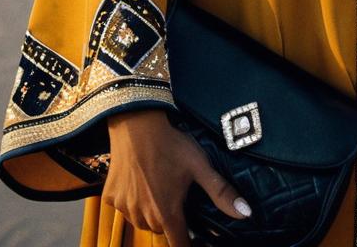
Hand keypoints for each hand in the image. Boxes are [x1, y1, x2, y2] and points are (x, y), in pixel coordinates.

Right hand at [104, 108, 251, 246]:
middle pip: (162, 230)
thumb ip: (221, 192)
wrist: (136, 122)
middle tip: (177, 196)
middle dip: (172, 220)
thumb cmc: (170, 143)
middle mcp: (144, 216)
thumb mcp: (200, 165)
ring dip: (152, 212)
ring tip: (160, 186)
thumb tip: (246, 213)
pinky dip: (132, 200)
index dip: (190, 245)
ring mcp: (125, 207)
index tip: (197, 239)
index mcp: (167, 213)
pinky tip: (140, 180)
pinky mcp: (111, 196)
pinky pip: (124, 207)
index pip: (180, 245)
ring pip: (142, 221)